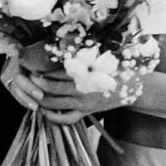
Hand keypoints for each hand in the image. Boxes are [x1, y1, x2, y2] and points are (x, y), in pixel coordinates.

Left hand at [4, 43, 124, 123]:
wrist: (136, 87)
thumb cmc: (117, 68)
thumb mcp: (101, 58)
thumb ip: (82, 56)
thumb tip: (64, 46)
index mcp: (84, 74)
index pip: (56, 73)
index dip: (41, 71)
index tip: (32, 66)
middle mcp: (82, 90)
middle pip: (51, 89)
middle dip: (37, 84)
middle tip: (29, 78)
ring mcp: (83, 104)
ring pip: (54, 105)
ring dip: (41, 100)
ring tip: (33, 93)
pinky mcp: (87, 113)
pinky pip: (66, 119)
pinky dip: (53, 118)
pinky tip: (45, 112)